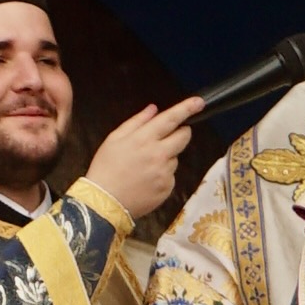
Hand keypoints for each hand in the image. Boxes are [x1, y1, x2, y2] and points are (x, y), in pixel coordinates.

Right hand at [83, 99, 199, 222]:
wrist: (105, 202)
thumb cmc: (106, 168)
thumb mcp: (114, 139)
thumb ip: (136, 121)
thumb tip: (153, 110)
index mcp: (144, 138)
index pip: (171, 119)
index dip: (187, 108)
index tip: (199, 102)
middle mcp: (159, 154)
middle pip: (184, 137)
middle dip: (181, 132)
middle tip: (168, 136)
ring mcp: (165, 172)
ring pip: (175, 157)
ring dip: (166, 157)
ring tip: (144, 166)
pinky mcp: (168, 187)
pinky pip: (170, 175)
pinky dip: (162, 175)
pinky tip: (146, 179)